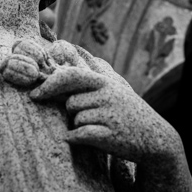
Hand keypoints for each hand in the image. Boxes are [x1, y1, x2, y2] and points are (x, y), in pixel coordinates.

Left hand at [29, 66, 178, 163]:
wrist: (156, 139)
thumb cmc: (128, 112)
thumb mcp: (115, 87)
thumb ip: (93, 74)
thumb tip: (70, 51)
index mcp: (105, 82)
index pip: (71, 76)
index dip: (50, 84)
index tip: (35, 94)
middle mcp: (107, 96)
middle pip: (71, 101)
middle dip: (69, 108)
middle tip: (70, 111)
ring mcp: (109, 115)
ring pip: (75, 120)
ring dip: (80, 125)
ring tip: (99, 125)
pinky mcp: (109, 136)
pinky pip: (79, 135)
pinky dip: (78, 139)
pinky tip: (91, 139)